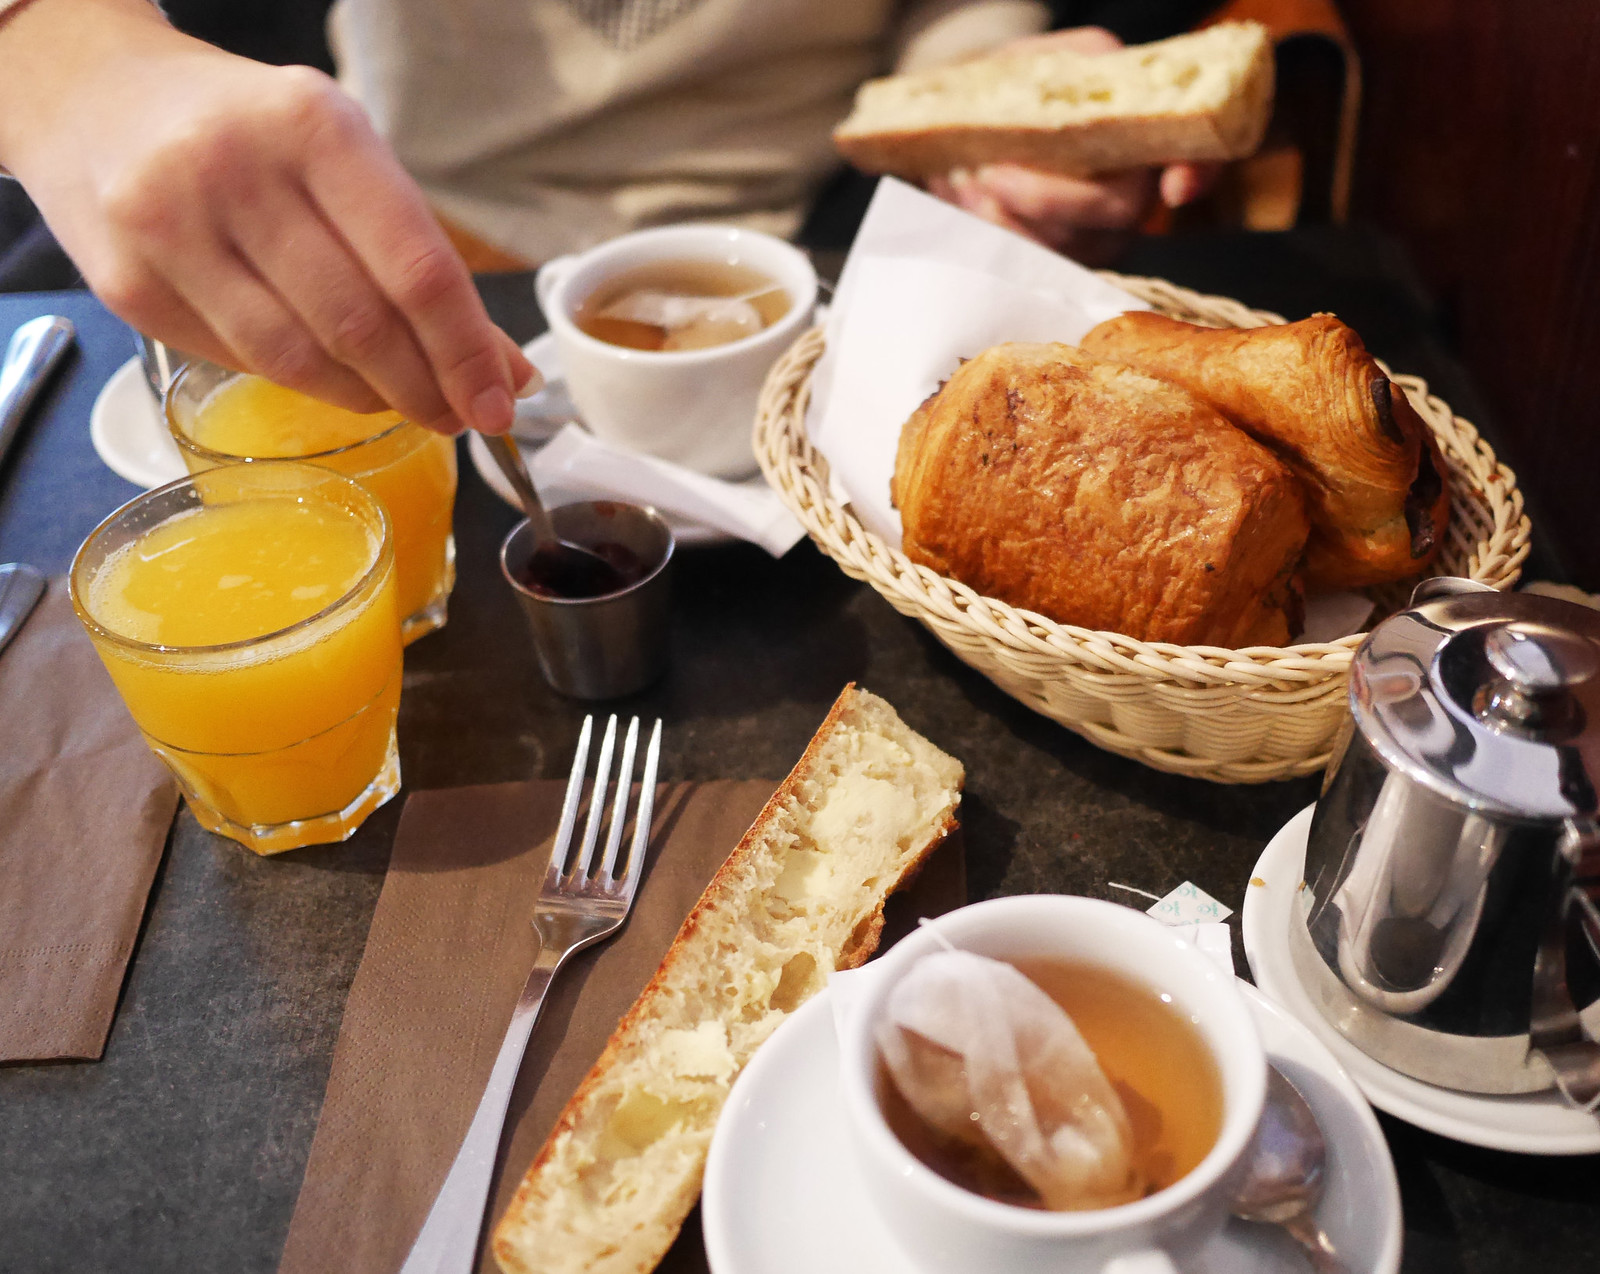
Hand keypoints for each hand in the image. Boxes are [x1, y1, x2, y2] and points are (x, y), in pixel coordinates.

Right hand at [0, 0, 532, 433]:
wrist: (95, 100)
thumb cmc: (249, 134)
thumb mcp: (345, 160)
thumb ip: (421, 260)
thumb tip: (506, 369)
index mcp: (312, 125)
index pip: (415, 267)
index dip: (466, 352)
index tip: (500, 403)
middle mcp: (234, 169)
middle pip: (360, 324)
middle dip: (425, 387)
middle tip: (460, 416)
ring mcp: (169, 229)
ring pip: (299, 359)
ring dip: (369, 397)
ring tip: (402, 400)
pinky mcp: (128, 287)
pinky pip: (243, 363)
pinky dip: (303, 383)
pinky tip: (330, 377)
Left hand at [925, 27, 1220, 262]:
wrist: (980, 117)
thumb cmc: (1025, 84)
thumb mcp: (1050, 59)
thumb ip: (1071, 67)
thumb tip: (1077, 85)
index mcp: (1148, 133)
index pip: (1201, 157)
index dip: (1199, 173)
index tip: (1176, 188)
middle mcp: (1136, 192)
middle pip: (1116, 211)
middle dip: (1047, 198)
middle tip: (988, 170)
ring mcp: (1099, 235)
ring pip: (1066, 245)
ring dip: (1004, 215)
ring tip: (963, 176)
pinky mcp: (1059, 260)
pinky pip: (1031, 261)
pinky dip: (988, 229)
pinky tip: (962, 195)